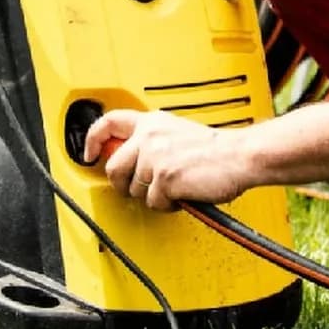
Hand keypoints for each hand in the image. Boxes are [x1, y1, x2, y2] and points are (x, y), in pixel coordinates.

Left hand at [82, 109, 250, 210]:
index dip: (92, 140)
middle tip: (137, 188)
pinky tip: (182, 195)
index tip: (89, 153)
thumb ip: (153, 140)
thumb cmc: (216, 150)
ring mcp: (155, 158)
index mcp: (152, 122)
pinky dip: (167, 205)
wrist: (239, 156)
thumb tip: (132, 157)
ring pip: (134, 189)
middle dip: (122, 184)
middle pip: (113, 167)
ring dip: (151, 196)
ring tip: (172, 189)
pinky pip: (153, 202)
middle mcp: (149, 137)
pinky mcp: (164, 178)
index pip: (109, 123)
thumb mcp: (177, 132)